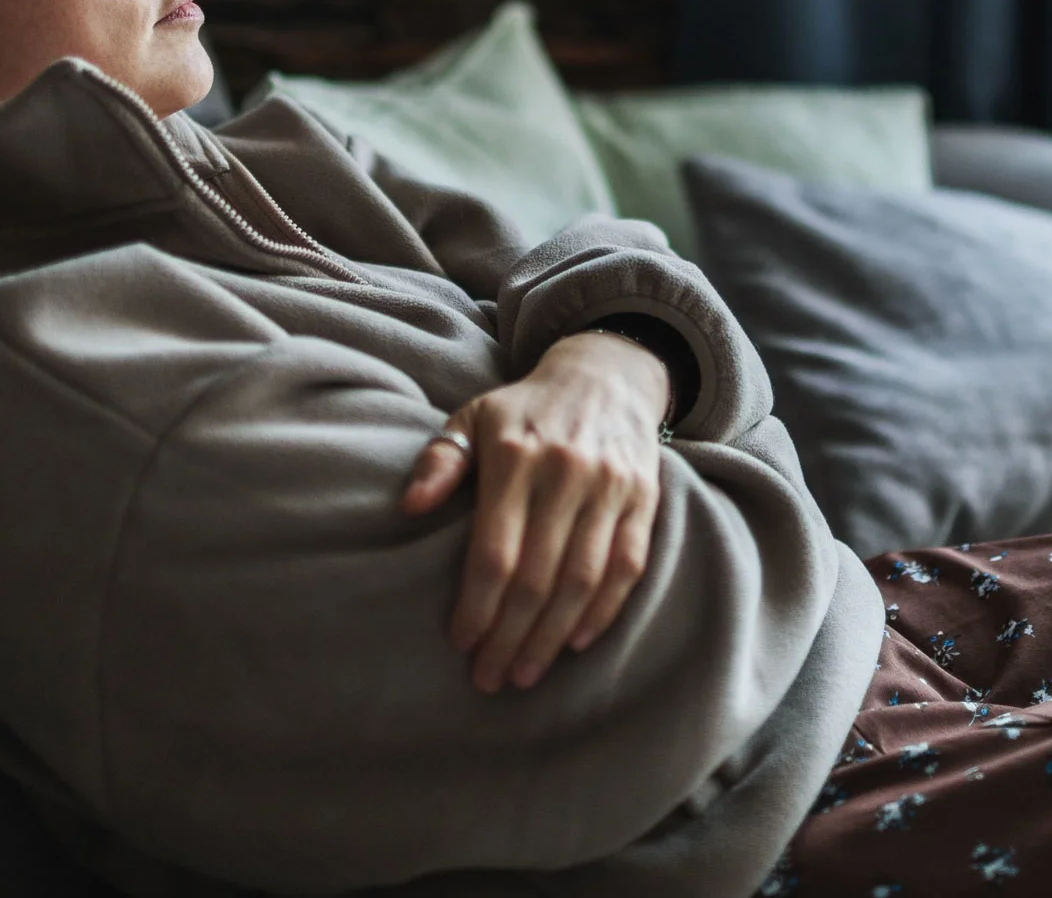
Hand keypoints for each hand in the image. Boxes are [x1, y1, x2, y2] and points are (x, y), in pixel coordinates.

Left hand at [399, 332, 668, 693]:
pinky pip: (627, 566)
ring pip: (582, 580)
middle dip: (510, 636)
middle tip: (489, 678)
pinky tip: (576, 642)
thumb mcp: (473, 417)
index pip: (494, 552)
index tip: (461, 644)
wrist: (607, 374)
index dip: (477, 606)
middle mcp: (565, 472)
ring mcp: (609, 487)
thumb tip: (408, 506)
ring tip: (525, 674)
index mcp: (515, 455)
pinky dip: (604, 611)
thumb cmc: (526, 409)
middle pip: (537, 576)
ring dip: (552, 636)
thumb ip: (440, 461)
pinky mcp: (643, 498)